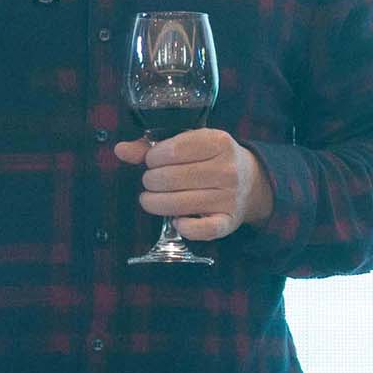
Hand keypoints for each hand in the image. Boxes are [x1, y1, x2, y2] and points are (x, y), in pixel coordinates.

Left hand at [108, 127, 264, 241]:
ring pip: (179, 204)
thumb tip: (120, 150)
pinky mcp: (228, 221)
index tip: (151, 161)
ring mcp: (229, 197)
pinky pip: (201, 230)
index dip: (154, 157)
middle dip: (151, 181)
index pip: (175, 149)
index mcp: (219, 142)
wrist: (252, 182)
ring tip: (150, 199)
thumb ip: (154, 146)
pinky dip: (184, 228)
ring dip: (155, 203)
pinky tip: (176, 220)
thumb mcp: (190, 143)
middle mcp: (227, 169)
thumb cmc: (211, 159)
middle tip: (150, 182)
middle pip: (172, 178)